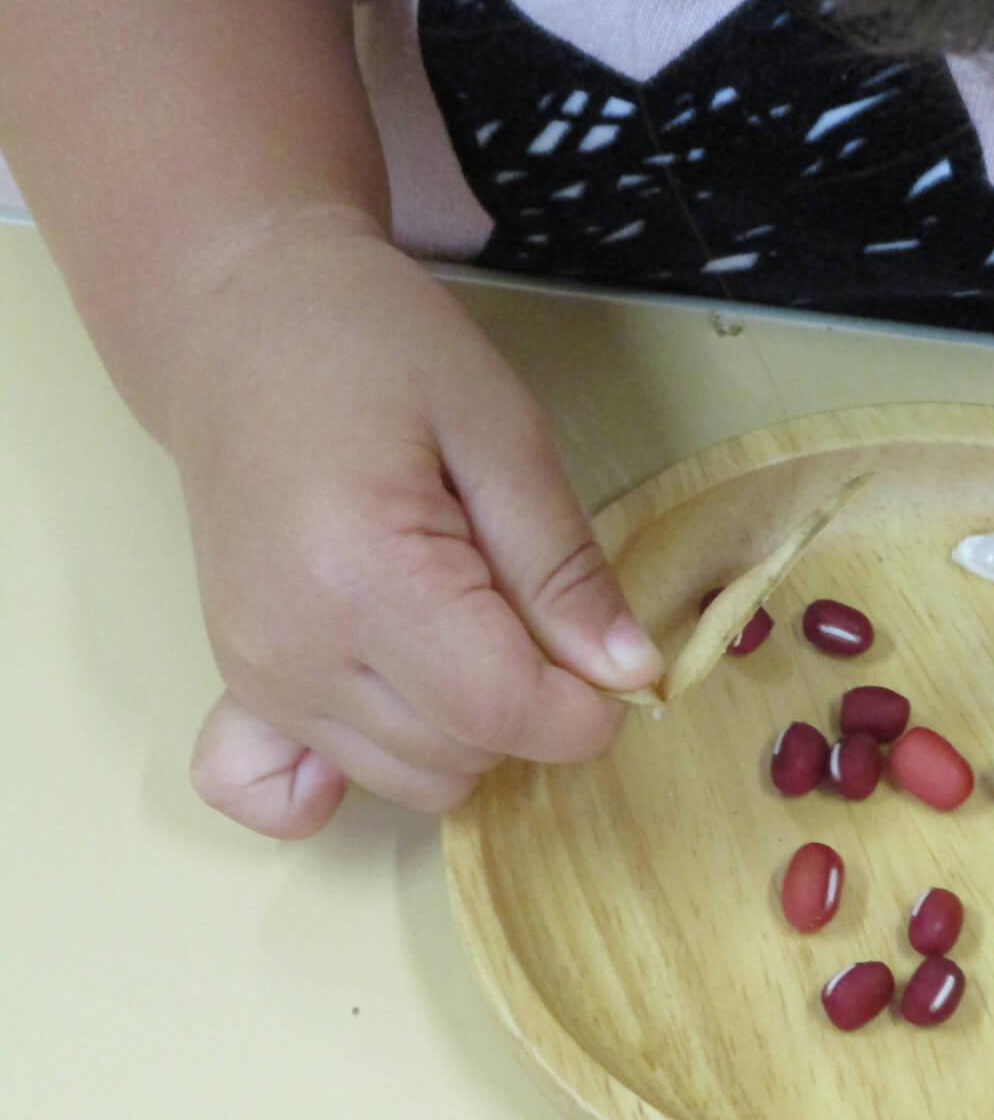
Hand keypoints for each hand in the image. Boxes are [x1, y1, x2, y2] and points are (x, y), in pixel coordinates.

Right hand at [154, 226, 660, 836]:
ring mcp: (255, 675)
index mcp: (365, 577)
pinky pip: (280, 796)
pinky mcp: (237, 683)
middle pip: (461, 757)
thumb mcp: (502, 430)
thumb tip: (631, 673)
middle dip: (530, 707)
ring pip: (409, 779)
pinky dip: (350, 777)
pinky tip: (395, 708)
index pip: (505, 713)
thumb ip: (564, 564)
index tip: (618, 662)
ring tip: (463, 617)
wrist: (238, 323)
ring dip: (466, 729)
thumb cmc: (373, 349)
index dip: (588, 708)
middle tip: (527, 601)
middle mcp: (293, 649)